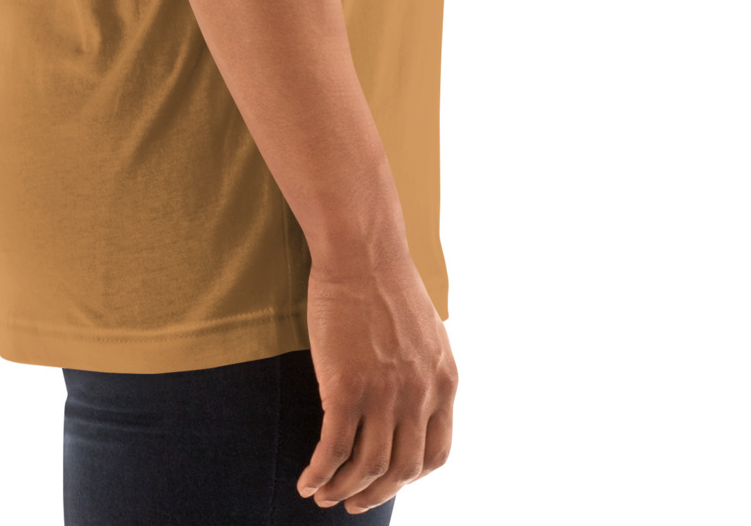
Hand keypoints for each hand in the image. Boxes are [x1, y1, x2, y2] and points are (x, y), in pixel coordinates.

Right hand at [296, 248, 456, 513]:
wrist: (361, 250)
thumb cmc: (385, 281)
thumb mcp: (425, 332)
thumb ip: (423, 370)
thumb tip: (411, 401)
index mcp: (443, 381)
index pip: (436, 453)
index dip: (410, 476)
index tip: (389, 480)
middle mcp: (420, 394)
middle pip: (402, 469)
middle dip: (375, 494)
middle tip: (351, 503)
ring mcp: (384, 393)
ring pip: (366, 467)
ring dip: (342, 490)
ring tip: (322, 496)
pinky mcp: (346, 387)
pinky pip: (333, 449)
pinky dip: (319, 473)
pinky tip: (306, 481)